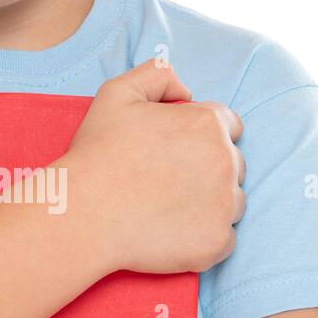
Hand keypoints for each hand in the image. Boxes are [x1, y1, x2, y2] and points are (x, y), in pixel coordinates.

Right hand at [62, 57, 245, 274]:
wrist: (84, 215)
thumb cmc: (98, 155)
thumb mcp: (118, 93)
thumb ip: (158, 75)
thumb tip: (186, 92)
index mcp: (207, 124)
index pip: (228, 125)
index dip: (202, 136)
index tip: (179, 152)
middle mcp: (226, 161)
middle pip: (233, 164)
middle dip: (208, 170)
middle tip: (168, 182)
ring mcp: (225, 205)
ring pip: (233, 202)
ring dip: (211, 204)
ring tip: (169, 209)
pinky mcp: (217, 242)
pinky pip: (225, 240)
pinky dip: (205, 239)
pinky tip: (174, 233)